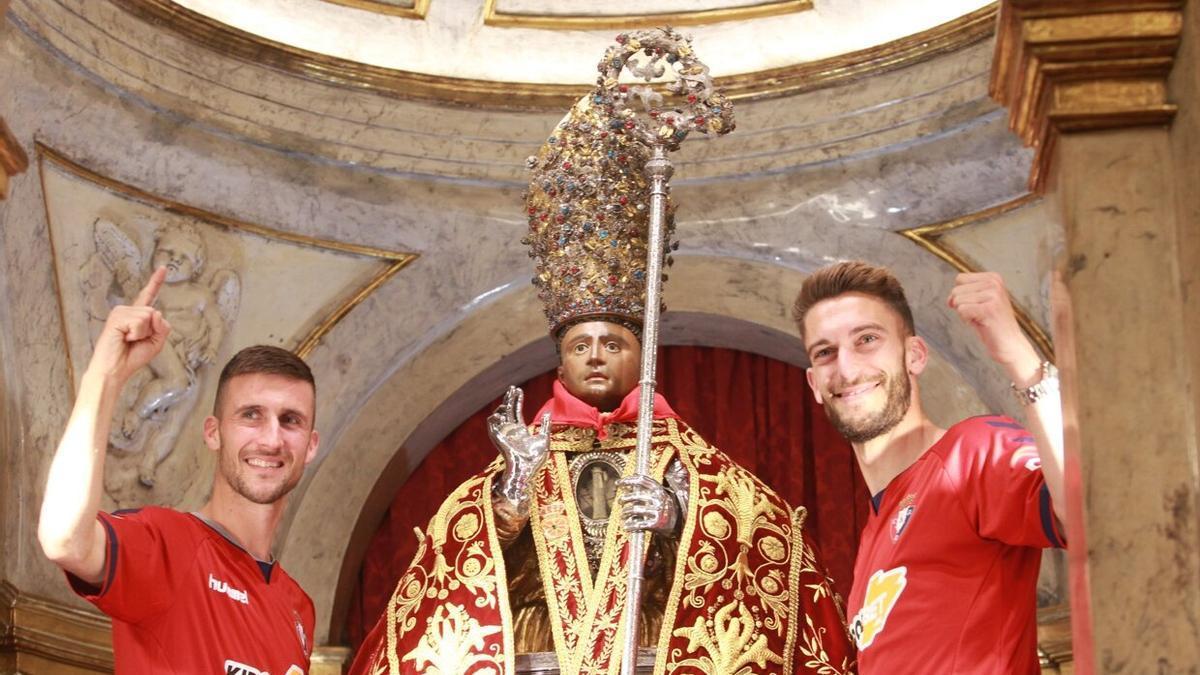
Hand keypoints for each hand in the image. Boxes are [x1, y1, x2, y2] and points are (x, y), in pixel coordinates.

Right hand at [87, 267, 170, 383]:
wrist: (115, 370)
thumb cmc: (132, 357)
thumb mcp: (156, 342)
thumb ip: (163, 327)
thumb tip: (157, 312)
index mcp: (138, 316)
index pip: (149, 296)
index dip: (156, 282)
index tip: (163, 268)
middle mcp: (128, 310)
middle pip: (155, 312)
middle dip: (152, 331)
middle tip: (135, 341)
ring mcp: (121, 312)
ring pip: (149, 316)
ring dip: (143, 333)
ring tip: (128, 340)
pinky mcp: (116, 317)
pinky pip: (140, 322)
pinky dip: (137, 334)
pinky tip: (124, 338)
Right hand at [488, 386, 550, 514]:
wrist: (526, 469)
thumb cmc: (535, 459)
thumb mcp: (544, 439)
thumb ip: (545, 426)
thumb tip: (548, 413)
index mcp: (520, 431)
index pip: (516, 411)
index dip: (517, 400)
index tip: (519, 390)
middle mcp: (511, 431)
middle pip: (508, 410)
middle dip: (509, 398)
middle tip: (512, 388)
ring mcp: (504, 434)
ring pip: (499, 415)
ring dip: (502, 406)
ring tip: (508, 400)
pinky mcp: (498, 438)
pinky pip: (492, 425)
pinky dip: (493, 417)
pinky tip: (500, 412)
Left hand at [617, 474, 678, 533]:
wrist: (678, 524)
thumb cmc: (664, 507)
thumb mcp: (660, 495)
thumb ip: (647, 490)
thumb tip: (626, 486)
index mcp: (659, 489)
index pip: (641, 480)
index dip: (628, 480)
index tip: (618, 483)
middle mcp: (659, 499)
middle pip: (636, 496)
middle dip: (624, 498)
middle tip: (619, 501)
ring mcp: (657, 511)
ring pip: (634, 510)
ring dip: (625, 513)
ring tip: (622, 515)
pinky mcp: (656, 524)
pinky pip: (638, 524)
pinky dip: (629, 525)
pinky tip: (626, 526)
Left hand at [947, 272, 1040, 385]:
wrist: (1010, 343)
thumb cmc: (992, 324)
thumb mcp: (981, 300)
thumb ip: (967, 292)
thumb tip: (949, 299)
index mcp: (993, 277)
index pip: (960, 279)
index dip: (961, 295)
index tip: (976, 305)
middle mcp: (994, 283)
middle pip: (956, 290)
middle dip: (962, 305)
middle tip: (980, 315)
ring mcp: (993, 295)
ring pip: (957, 300)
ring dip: (965, 314)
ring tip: (982, 319)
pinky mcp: (989, 308)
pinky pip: (961, 310)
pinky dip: (967, 320)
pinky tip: (982, 324)